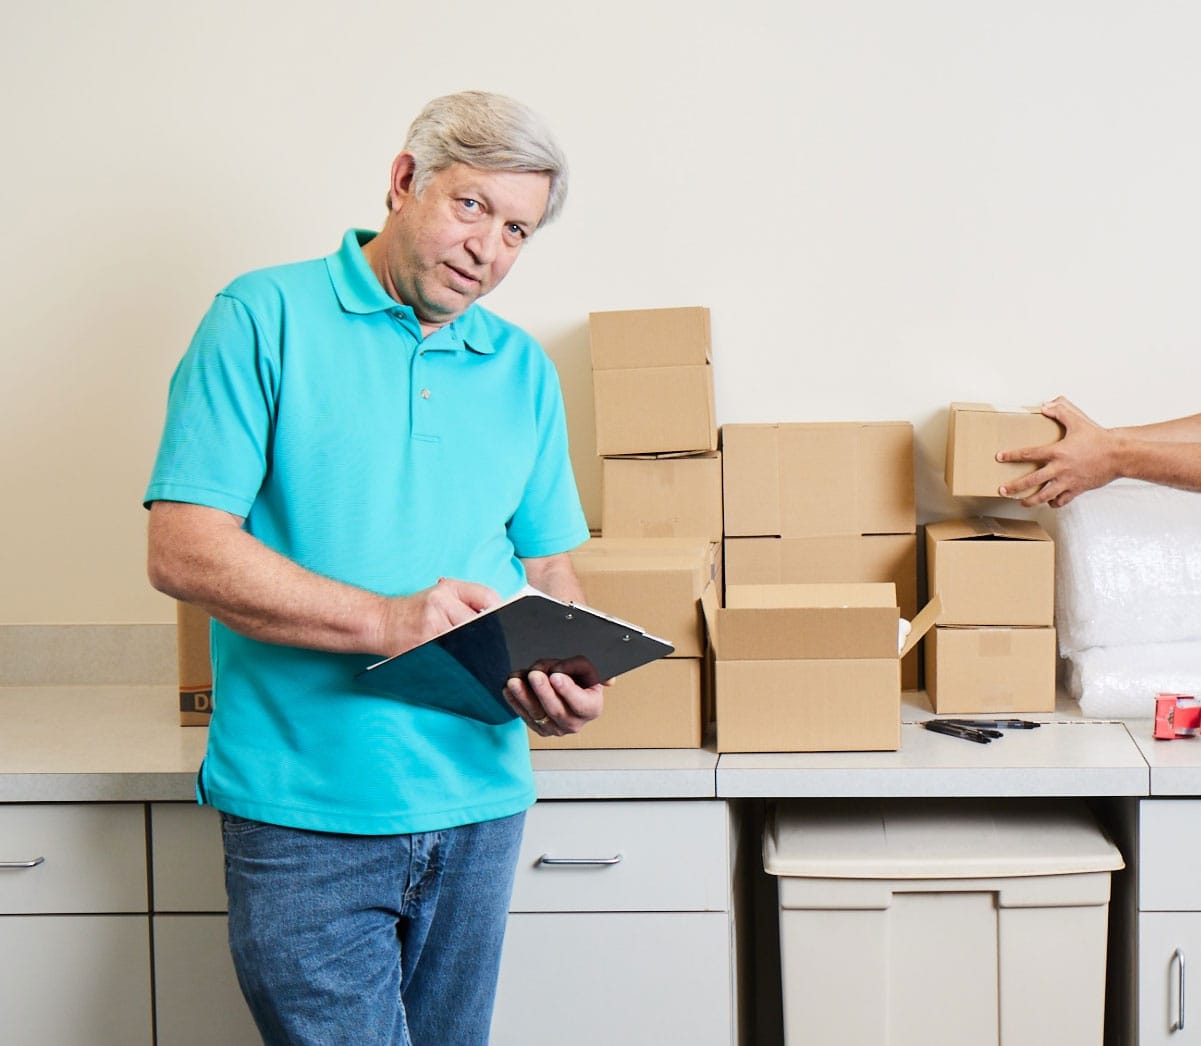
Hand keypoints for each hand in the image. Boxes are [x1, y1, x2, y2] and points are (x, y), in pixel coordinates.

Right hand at [375, 577, 500, 654]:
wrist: (381, 622)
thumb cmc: (415, 609)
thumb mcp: (441, 593)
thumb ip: (469, 599)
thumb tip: (500, 613)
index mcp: (448, 588)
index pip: (487, 597)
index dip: (499, 610)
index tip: (506, 621)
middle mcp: (440, 604)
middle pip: (480, 623)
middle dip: (491, 635)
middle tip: (501, 646)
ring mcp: (431, 627)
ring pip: (468, 643)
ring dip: (478, 651)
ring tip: (484, 657)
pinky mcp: (423, 648)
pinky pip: (452, 657)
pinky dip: (461, 661)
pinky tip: (465, 664)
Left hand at [505, 656, 607, 736]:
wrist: (571, 690)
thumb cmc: (579, 679)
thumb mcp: (585, 668)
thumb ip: (574, 665)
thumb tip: (556, 671)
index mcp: (591, 708)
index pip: (581, 703)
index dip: (567, 690)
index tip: (555, 676)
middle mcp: (574, 723)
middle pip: (557, 710)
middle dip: (543, 691)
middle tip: (534, 674)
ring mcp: (556, 729)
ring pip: (538, 715)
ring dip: (523, 696)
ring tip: (514, 681)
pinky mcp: (539, 729)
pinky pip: (525, 717)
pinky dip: (515, 702)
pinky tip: (507, 689)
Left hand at [995, 396, 1117, 506]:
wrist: (1120, 455)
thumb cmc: (1099, 438)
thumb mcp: (1078, 421)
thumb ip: (1061, 411)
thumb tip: (1045, 406)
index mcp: (1058, 452)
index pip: (1029, 454)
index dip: (1012, 455)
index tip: (1000, 457)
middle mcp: (1060, 469)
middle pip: (1031, 481)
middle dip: (1014, 487)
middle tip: (1003, 490)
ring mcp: (1068, 481)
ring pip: (1044, 496)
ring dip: (1030, 500)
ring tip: (1021, 502)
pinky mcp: (1077, 489)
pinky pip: (1062, 500)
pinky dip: (1053, 503)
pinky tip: (1048, 502)